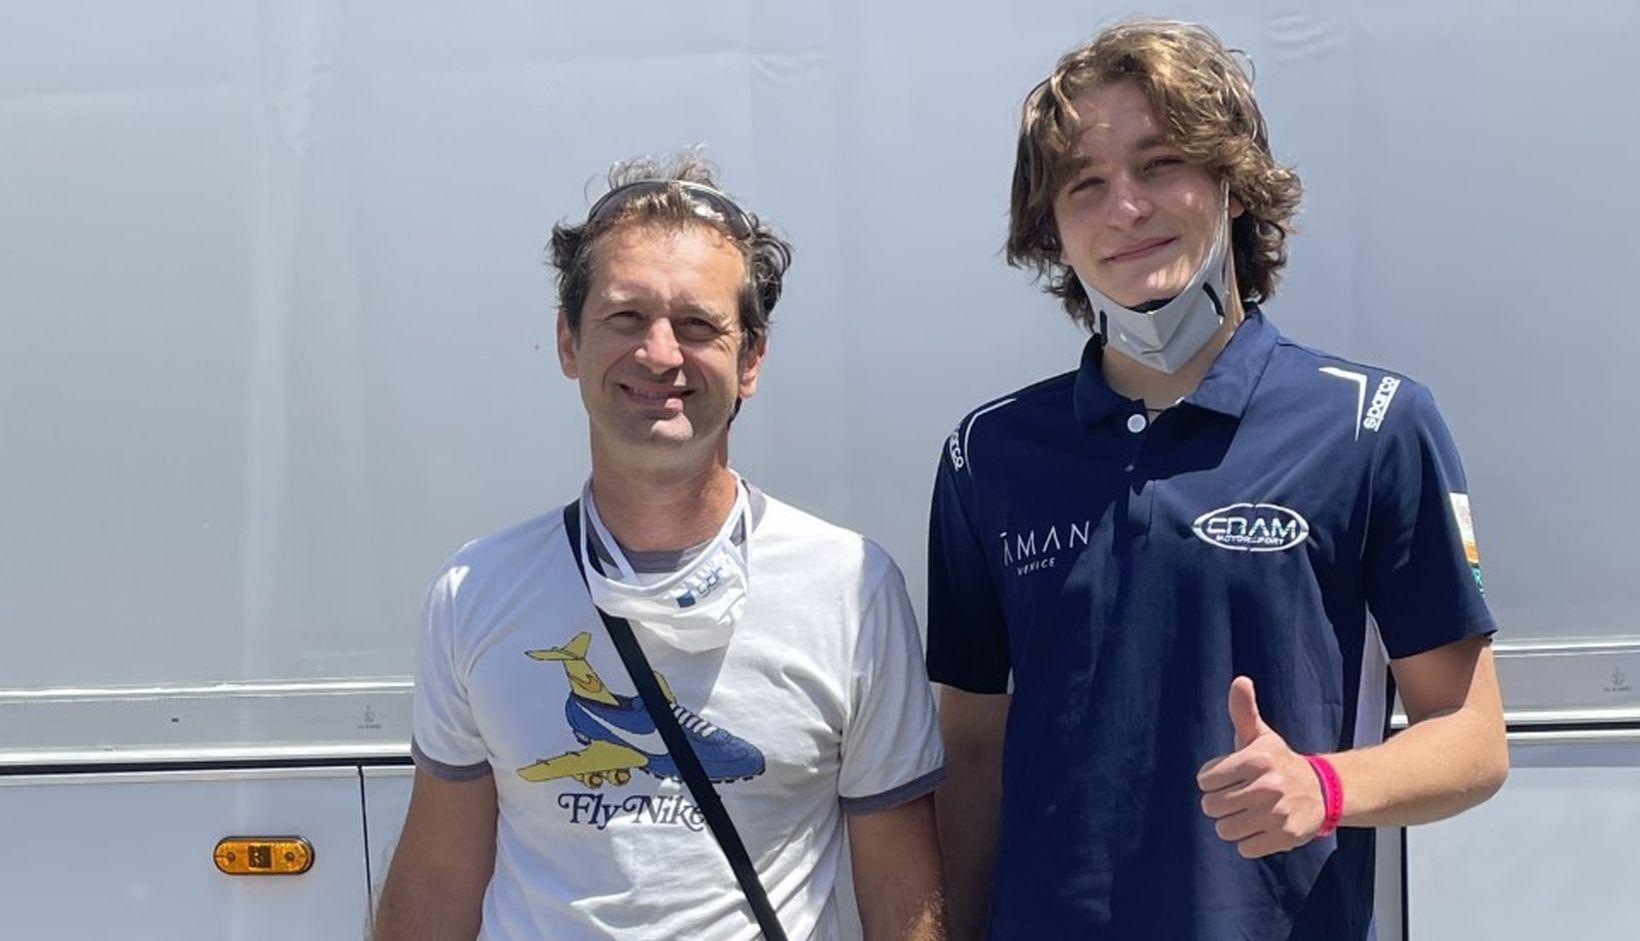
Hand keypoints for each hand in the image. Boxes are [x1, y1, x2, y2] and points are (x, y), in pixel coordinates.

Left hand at [1195, 676, 1326, 857]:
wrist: (1322, 791)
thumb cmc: (1278, 763)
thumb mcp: (1261, 736)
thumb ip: (1243, 711)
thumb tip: (1240, 680)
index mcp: (1257, 759)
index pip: (1205, 780)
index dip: (1212, 781)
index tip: (1229, 777)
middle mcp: (1268, 786)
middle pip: (1212, 807)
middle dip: (1219, 804)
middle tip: (1238, 797)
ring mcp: (1278, 813)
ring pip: (1225, 830)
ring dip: (1232, 824)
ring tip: (1248, 813)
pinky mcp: (1285, 837)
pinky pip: (1244, 848)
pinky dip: (1248, 842)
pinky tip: (1261, 827)